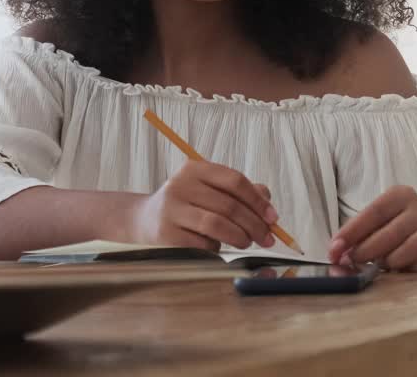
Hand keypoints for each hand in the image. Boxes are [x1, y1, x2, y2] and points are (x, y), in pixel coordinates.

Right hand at [124, 160, 278, 249]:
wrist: (144, 220)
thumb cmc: (185, 205)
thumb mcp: (208, 191)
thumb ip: (238, 192)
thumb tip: (266, 199)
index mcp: (194, 169)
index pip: (234, 180)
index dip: (257, 200)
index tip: (273, 218)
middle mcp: (180, 185)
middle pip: (228, 205)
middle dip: (254, 225)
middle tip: (266, 238)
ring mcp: (171, 209)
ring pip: (217, 225)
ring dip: (239, 237)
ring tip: (246, 243)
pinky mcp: (166, 233)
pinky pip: (202, 243)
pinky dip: (217, 248)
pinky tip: (217, 247)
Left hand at [328, 185, 416, 271]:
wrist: (413, 234)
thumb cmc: (385, 228)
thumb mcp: (368, 227)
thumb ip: (352, 239)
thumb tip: (336, 257)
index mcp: (401, 195)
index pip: (375, 212)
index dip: (352, 232)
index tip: (335, 249)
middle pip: (393, 230)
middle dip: (368, 249)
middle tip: (352, 260)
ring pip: (415, 245)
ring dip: (392, 259)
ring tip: (378, 266)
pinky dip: (413, 269)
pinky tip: (399, 272)